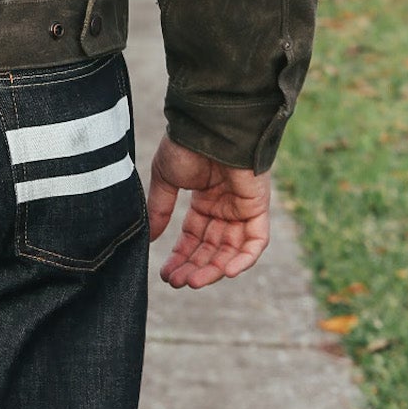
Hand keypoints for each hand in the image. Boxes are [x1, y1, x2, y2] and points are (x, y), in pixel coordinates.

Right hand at [146, 135, 270, 289]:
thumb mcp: (166, 180)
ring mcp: (242, 207)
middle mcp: (225, 206)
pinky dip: (244, 259)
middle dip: (195, 267)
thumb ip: (161, 209)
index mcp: (204, 199)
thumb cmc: (185, 145)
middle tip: (177, 282)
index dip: (181, 257)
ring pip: (232, 249)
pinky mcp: (258, 206)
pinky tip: (224, 272)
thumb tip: (149, 239)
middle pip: (212, 248)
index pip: (194, 237)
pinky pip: (256, 241)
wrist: (207, 126)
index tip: (166, 274)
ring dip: (214, 268)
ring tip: (193, 281)